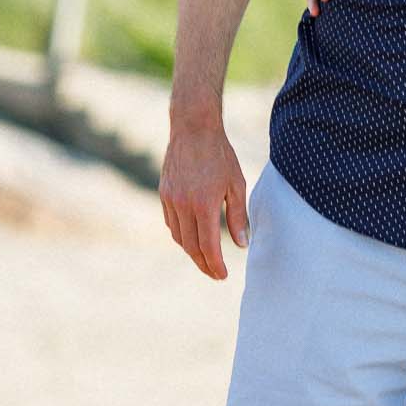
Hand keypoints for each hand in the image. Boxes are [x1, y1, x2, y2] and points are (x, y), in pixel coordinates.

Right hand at [160, 120, 248, 281]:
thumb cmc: (221, 155)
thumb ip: (238, 216)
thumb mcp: (236, 184)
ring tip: (206, 259)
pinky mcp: (163, 194)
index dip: (215, 265)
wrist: (193, 129)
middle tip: (215, 274)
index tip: (223, 275)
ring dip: (192, 252)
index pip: (208, 246)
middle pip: (191, 247)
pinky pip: (172, 224)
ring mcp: (170, 200)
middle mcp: (183, 205)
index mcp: (204, 204)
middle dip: (204, 264)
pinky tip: (193, 238)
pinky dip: (182, 236)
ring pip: (179, 237)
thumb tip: (241, 244)